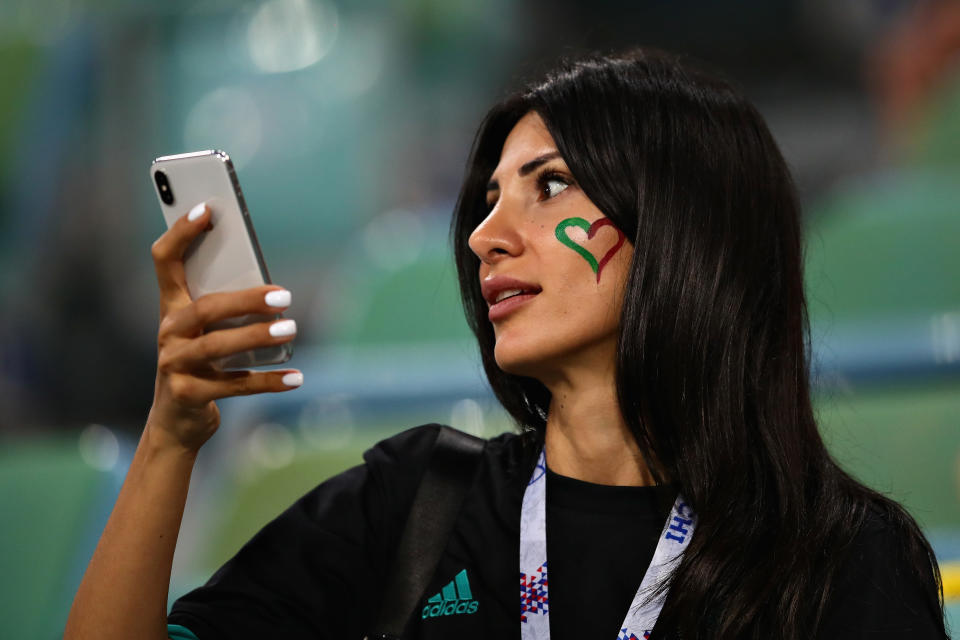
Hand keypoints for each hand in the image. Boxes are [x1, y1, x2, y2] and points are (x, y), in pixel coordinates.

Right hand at [147, 203, 301, 451]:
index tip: (208, 210)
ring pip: (218, 345)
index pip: (165, 260)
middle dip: (246, 299)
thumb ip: (227, 307)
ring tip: (291, 329)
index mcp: (171, 307)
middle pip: (205, 307)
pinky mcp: (188, 395)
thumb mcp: (206, 333)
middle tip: (285, 296)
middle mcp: (168, 332)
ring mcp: (174, 365)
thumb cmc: (201, 364)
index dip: (181, 233)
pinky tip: (296, 377)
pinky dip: (268, 381)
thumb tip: (273, 290)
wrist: (176, 422)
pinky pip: (235, 386)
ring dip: (258, 337)